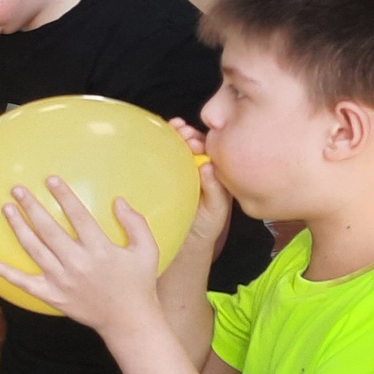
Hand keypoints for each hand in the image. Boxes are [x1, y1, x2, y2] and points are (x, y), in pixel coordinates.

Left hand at [0, 176, 166, 335]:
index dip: (64, 196)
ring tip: (7, 209)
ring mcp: (62, 280)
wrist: (128, 321)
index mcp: (101, 250)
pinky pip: (25, 283)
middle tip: (17, 189)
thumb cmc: (138, 282)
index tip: (50, 180)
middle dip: (32, 207)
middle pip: (49, 230)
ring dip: (19, 228)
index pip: (78, 216)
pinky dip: (6, 273)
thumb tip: (119, 201)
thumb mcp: (147, 251)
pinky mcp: (53, 296)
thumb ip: (136, 224)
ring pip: (34, 250)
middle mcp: (78, 263)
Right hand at [165, 119, 232, 268]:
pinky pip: (162, 159)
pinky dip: (161, 145)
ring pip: (178, 148)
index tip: (195, 139)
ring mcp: (179, 172)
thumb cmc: (204, 228)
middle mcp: (197, 169)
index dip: (204, 141)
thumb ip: (215, 190)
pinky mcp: (163, 177)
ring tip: (173, 128)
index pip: (210, 151)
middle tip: (182, 132)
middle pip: (193, 144)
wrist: (183, 245)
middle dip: (188, 134)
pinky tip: (158, 136)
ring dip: (175, 135)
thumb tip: (207, 166)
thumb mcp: (216, 210)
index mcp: (214, 174)